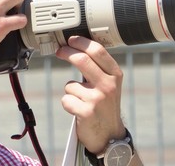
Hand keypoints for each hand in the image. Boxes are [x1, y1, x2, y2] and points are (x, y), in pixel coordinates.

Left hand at [56, 36, 125, 153]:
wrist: (110, 134)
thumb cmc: (106, 104)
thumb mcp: (109, 83)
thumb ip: (98, 67)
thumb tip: (77, 48)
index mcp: (115, 74)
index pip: (98, 51)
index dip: (82, 42)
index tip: (71, 39)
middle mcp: (108, 85)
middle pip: (82, 60)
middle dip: (67, 53)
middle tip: (60, 51)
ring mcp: (98, 99)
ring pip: (70, 84)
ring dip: (71, 91)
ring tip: (82, 100)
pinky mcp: (87, 112)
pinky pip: (66, 99)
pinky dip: (68, 104)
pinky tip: (78, 110)